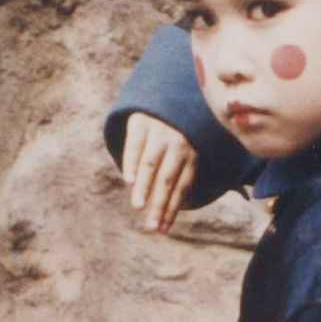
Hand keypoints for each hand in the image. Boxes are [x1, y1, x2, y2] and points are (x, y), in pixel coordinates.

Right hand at [122, 113, 197, 232]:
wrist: (165, 92)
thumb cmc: (174, 130)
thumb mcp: (185, 146)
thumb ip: (179, 173)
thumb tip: (170, 209)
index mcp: (191, 152)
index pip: (182, 185)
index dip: (172, 208)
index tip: (162, 229)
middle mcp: (178, 142)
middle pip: (168, 179)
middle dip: (159, 205)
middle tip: (151, 228)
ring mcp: (160, 131)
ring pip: (151, 164)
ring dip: (145, 186)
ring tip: (138, 206)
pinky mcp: (141, 122)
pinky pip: (135, 146)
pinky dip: (132, 163)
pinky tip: (129, 181)